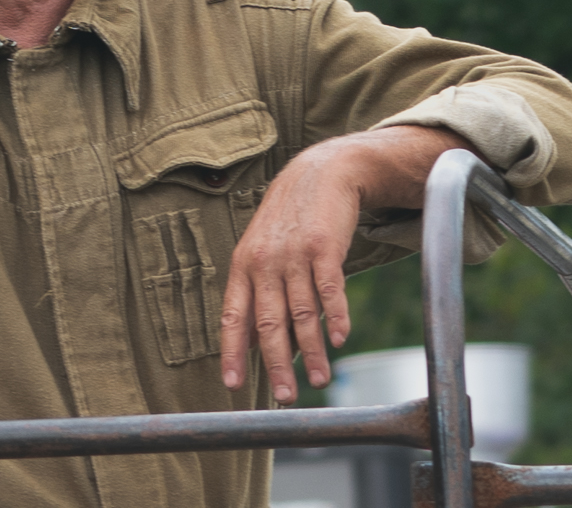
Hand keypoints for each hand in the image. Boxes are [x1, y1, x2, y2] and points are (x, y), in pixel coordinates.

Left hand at [220, 126, 473, 403]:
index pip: (233, 317)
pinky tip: (340, 339)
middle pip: (269, 323)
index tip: (233, 384)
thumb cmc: (288, 222)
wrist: (318, 175)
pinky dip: (336, 317)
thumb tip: (257, 344)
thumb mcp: (261, 252)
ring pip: (302, 313)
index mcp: (242, 267)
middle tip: (285, 396)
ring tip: (321, 379)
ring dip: (313, 350)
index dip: (232, 351)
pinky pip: (330, 290)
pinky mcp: (325, 248)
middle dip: (276, 365)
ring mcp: (294, 255)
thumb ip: (259, 294)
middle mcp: (264, 263)